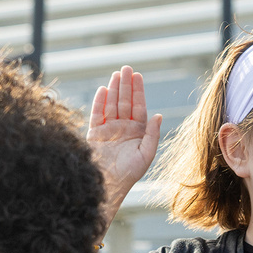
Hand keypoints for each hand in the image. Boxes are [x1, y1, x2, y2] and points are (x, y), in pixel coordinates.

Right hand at [86, 65, 162, 209]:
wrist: (108, 185)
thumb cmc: (129, 173)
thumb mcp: (146, 154)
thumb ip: (152, 134)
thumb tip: (158, 115)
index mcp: (137, 133)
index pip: (138, 107)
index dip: (138, 92)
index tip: (138, 76)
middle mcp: (123, 129)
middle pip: (124, 102)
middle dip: (126, 85)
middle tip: (127, 68)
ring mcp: (108, 130)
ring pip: (111, 105)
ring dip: (113, 89)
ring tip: (116, 74)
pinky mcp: (94, 134)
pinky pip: (97, 114)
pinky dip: (99, 102)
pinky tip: (103, 90)